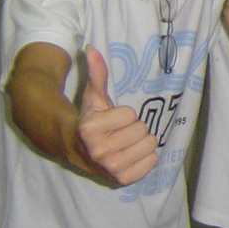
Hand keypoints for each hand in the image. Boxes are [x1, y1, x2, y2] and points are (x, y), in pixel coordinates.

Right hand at [77, 46, 158, 185]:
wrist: (76, 150)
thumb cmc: (90, 120)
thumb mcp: (93, 96)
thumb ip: (97, 73)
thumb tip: (92, 48)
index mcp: (90, 129)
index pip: (130, 114)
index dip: (123, 114)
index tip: (111, 119)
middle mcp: (99, 151)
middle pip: (142, 130)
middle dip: (134, 128)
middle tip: (119, 132)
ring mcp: (110, 168)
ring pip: (150, 145)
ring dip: (141, 142)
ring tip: (125, 143)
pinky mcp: (122, 180)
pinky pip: (152, 163)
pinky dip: (146, 158)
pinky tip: (131, 155)